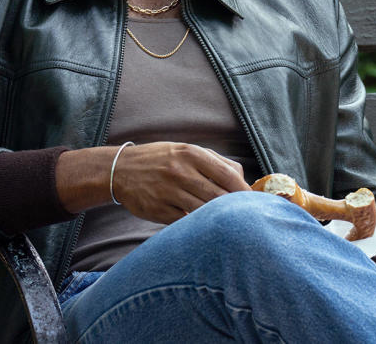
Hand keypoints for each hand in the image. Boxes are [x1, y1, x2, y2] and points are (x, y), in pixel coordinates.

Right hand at [113, 142, 249, 222]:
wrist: (120, 169)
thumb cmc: (162, 159)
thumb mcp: (187, 151)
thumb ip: (217, 162)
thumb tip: (243, 179)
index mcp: (192, 154)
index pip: (228, 175)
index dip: (244, 191)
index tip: (254, 200)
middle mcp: (180, 171)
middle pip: (218, 196)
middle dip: (235, 208)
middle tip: (245, 216)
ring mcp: (168, 192)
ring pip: (203, 211)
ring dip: (217, 218)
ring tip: (228, 222)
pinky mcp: (158, 210)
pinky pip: (185, 221)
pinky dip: (197, 225)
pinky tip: (204, 225)